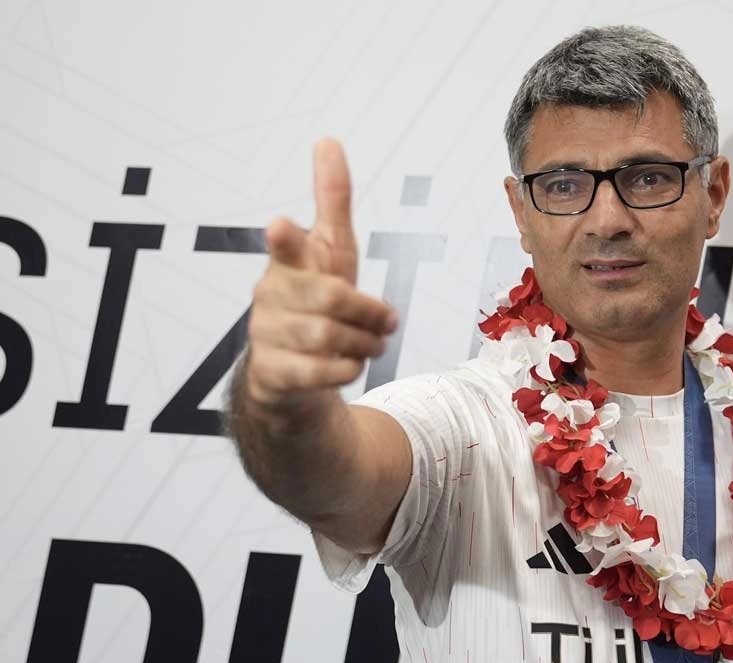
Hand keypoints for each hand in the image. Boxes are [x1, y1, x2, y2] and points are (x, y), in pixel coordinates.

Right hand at [244, 138, 397, 409]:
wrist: (288, 372)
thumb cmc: (316, 298)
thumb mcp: (331, 251)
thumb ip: (331, 201)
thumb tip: (328, 140)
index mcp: (288, 262)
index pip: (286, 245)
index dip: (286, 237)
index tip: (280, 224)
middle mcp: (270, 294)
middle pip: (332, 298)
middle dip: (369, 313)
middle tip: (387, 323)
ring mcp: (265, 334)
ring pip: (329, 337)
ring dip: (364, 343)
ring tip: (370, 345)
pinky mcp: (270, 373)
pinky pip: (322, 372)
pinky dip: (346, 369)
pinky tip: (348, 365)